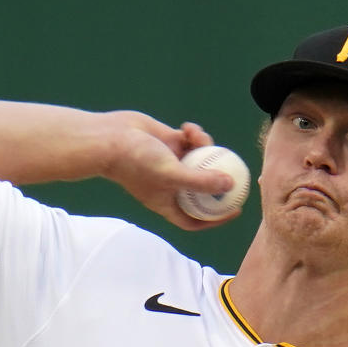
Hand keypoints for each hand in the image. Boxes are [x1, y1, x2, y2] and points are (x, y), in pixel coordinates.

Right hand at [101, 111, 239, 229]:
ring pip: (200, 160)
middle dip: (220, 181)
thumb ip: (201, 182)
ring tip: (199, 137)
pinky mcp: (168, 142)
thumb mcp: (171, 175)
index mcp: (168, 202)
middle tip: (238, 172)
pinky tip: (189, 128)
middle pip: (202, 189)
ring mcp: (170, 163)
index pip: (196, 219)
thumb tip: (230, 185)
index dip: (217, 218)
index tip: (235, 209)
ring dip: (205, 148)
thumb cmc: (135, 162)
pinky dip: (194, 134)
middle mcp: (170, 185)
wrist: (109, 138)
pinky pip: (190, 141)